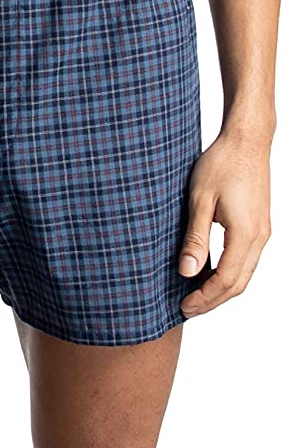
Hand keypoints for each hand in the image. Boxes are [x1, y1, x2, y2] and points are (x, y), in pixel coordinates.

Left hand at [178, 127, 271, 317]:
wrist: (247, 140)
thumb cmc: (222, 163)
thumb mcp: (200, 199)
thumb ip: (195, 238)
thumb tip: (186, 272)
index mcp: (245, 234)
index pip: (226, 281)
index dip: (205, 298)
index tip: (184, 306)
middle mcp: (260, 237)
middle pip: (239, 284)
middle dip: (213, 300)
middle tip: (187, 307)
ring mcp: (263, 231)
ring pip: (245, 273)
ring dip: (222, 288)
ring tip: (196, 294)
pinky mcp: (260, 225)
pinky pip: (247, 259)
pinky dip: (230, 272)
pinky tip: (211, 270)